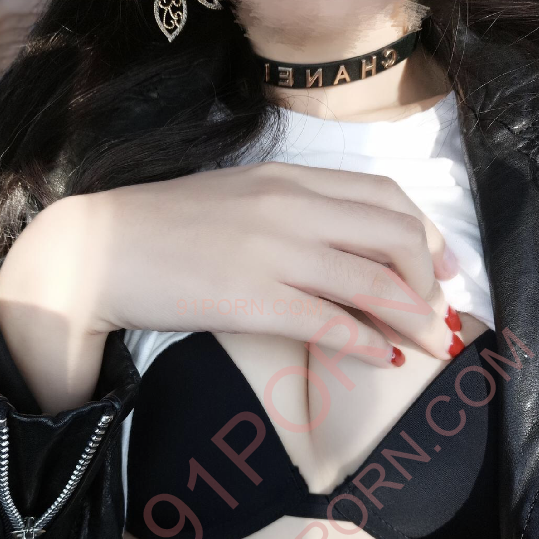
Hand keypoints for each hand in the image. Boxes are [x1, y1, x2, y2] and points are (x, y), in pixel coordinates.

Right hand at [78, 161, 459, 366]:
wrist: (97, 249)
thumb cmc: (163, 225)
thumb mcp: (236, 198)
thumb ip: (290, 210)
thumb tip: (336, 245)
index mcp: (288, 178)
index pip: (384, 196)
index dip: (426, 234)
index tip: (440, 266)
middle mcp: (291, 208)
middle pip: (394, 236)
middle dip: (430, 278)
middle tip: (439, 310)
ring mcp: (273, 253)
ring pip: (373, 282)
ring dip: (413, 317)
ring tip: (429, 342)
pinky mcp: (251, 300)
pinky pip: (330, 322)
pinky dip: (366, 343)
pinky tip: (382, 359)